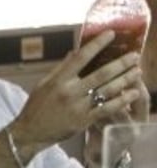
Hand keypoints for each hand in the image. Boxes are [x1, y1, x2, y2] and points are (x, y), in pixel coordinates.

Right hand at [13, 30, 146, 148]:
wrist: (29, 134)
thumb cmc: (35, 108)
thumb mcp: (43, 85)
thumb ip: (60, 68)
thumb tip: (74, 52)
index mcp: (58, 81)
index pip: (80, 58)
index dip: (97, 44)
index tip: (111, 34)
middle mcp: (69, 93)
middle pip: (101, 74)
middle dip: (121, 64)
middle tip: (135, 55)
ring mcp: (77, 107)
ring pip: (107, 90)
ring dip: (125, 80)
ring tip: (138, 71)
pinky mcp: (83, 121)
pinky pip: (107, 109)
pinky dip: (122, 100)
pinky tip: (133, 93)